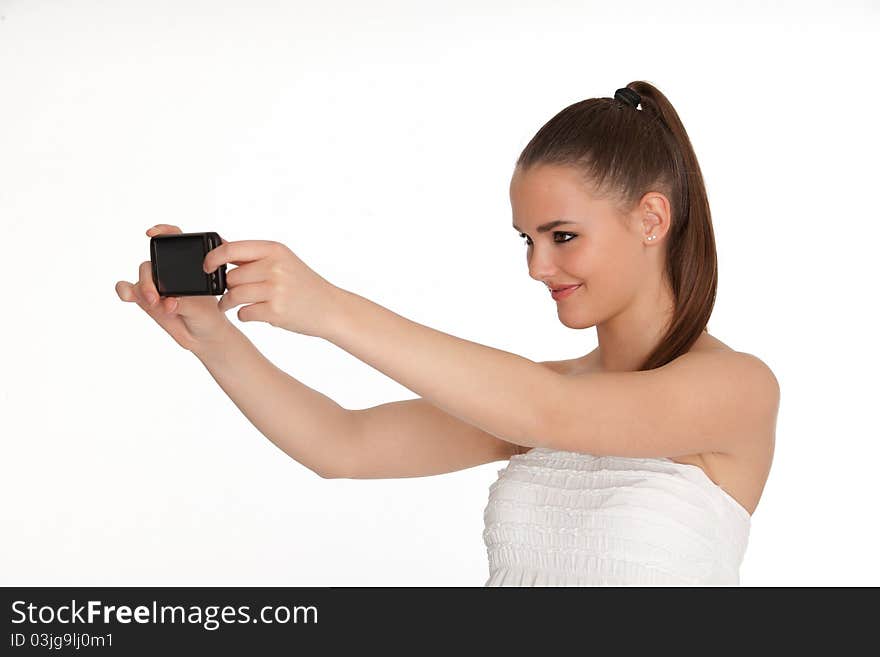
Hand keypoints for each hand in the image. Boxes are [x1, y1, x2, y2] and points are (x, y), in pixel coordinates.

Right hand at [115, 224, 233, 351]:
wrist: (203, 335)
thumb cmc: (208, 315)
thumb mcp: (199, 306)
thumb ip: (181, 301)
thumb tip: (165, 300)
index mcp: (187, 264)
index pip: (174, 239)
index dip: (162, 232)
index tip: (152, 234)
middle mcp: (168, 272)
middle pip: (150, 265)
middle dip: (149, 281)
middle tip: (157, 299)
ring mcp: (155, 286)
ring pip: (140, 280)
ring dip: (143, 290)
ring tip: (158, 305)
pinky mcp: (145, 300)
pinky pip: (128, 290)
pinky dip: (124, 290)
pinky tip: (127, 295)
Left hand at [204, 239, 341, 337]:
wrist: (331, 308)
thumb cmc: (305, 285)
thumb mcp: (284, 261)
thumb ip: (253, 257)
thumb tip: (218, 249)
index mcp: (274, 250)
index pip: (231, 249)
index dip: (212, 258)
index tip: (206, 268)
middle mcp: (275, 267)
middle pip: (230, 277)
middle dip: (228, 287)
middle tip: (233, 293)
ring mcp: (276, 289)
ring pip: (233, 296)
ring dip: (229, 303)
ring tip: (235, 305)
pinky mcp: (275, 311)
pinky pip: (244, 314)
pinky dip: (245, 316)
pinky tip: (256, 313)